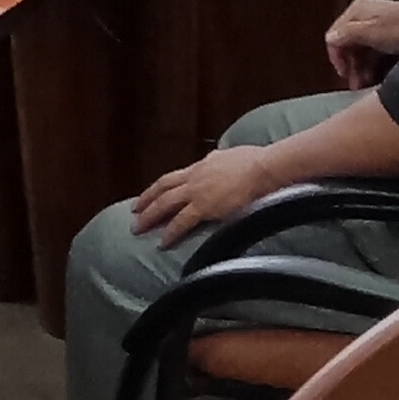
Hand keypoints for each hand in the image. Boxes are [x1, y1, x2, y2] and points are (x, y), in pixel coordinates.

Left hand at [131, 139, 269, 249]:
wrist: (264, 168)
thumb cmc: (255, 161)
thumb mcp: (229, 156)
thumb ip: (218, 161)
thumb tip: (215, 160)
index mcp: (201, 166)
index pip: (173, 178)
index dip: (158, 188)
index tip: (149, 196)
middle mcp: (194, 177)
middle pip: (162, 189)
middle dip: (146, 201)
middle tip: (134, 212)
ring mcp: (197, 192)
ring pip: (165, 204)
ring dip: (149, 217)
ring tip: (137, 228)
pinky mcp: (204, 207)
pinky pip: (181, 222)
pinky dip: (170, 232)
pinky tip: (162, 243)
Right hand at [325, 0, 398, 84]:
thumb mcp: (371, 32)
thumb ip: (348, 34)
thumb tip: (330, 39)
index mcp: (357, 11)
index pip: (335, 35)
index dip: (336, 57)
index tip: (344, 75)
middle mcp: (364, 16)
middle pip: (347, 44)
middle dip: (350, 66)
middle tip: (356, 85)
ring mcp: (376, 25)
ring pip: (360, 50)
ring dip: (360, 68)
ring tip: (365, 85)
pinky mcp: (388, 35)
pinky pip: (372, 52)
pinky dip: (371, 65)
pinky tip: (374, 78)